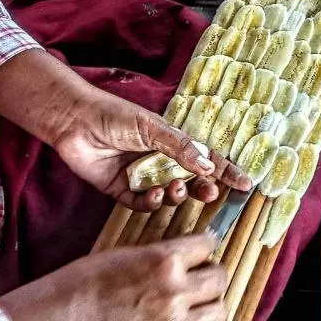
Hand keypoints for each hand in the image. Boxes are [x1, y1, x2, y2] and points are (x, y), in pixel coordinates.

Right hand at [2, 233, 229, 320]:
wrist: (72, 311)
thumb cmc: (94, 276)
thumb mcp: (134, 251)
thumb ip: (167, 255)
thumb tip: (192, 254)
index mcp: (167, 259)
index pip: (208, 244)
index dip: (205, 246)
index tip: (201, 251)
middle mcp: (176, 290)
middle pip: (220, 278)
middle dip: (213, 275)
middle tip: (201, 278)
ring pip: (219, 313)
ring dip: (212, 307)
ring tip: (198, 306)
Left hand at [51, 88, 251, 210]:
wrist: (74, 121)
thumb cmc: (114, 115)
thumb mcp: (152, 127)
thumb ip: (180, 147)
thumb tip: (209, 166)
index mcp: (171, 143)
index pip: (205, 159)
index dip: (226, 172)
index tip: (246, 184)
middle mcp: (159, 161)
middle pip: (191, 182)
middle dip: (203, 189)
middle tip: (209, 193)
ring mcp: (141, 177)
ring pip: (169, 196)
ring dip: (176, 195)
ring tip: (175, 187)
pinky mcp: (121, 190)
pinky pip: (142, 205)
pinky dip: (150, 203)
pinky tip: (151, 194)